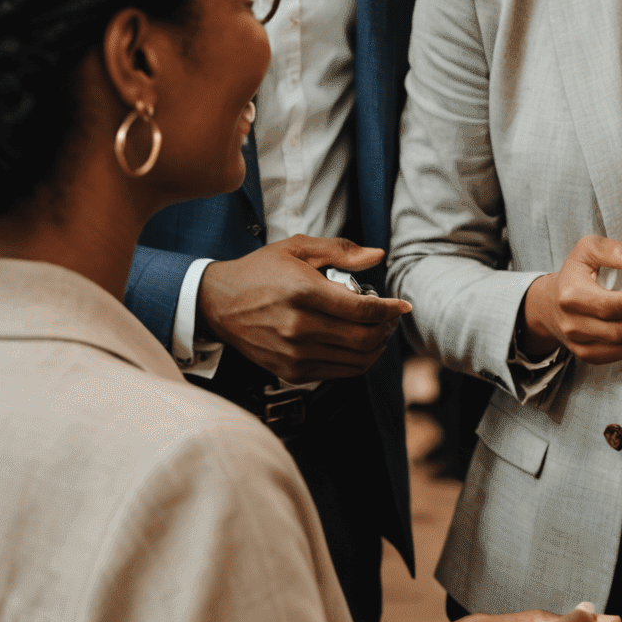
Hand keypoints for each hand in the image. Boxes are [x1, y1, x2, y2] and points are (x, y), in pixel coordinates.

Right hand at [197, 236, 408, 381]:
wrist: (218, 304)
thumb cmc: (260, 271)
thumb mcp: (298, 248)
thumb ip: (341, 250)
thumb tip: (378, 255)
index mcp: (304, 293)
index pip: (363, 310)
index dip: (391, 309)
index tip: (403, 305)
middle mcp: (300, 328)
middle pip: (364, 339)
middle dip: (387, 329)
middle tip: (391, 318)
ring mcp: (294, 355)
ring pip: (356, 360)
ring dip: (376, 347)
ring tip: (378, 331)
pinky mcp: (290, 373)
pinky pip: (338, 373)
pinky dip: (357, 361)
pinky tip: (357, 345)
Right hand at [520, 237, 621, 362]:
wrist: (549, 302)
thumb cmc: (573, 274)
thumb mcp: (588, 250)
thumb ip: (617, 251)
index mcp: (572, 295)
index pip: (613, 305)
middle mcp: (572, 323)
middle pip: (618, 330)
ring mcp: (577, 342)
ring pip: (618, 347)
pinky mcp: (585, 354)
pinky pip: (615, 356)